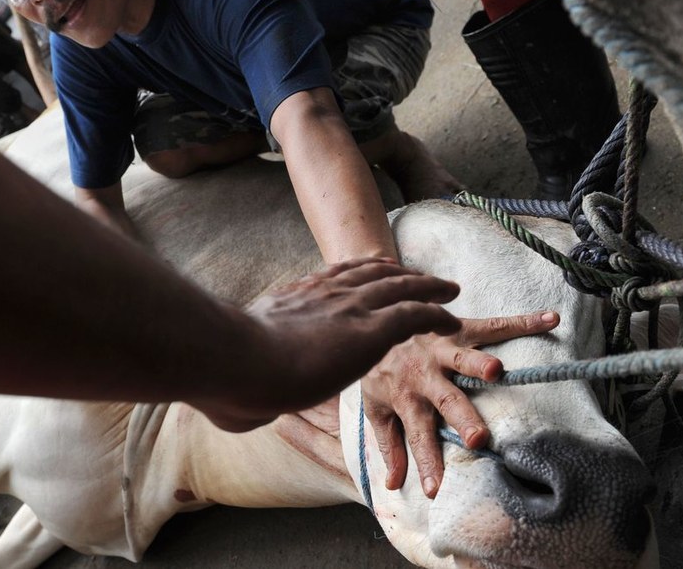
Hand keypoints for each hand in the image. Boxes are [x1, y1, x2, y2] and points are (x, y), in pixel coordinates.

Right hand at [194, 257, 461, 431]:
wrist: (239, 361)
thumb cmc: (230, 374)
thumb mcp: (238, 368)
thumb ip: (246, 387)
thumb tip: (233, 412)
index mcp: (295, 298)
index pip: (333, 275)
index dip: (358, 271)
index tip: (372, 269)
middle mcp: (325, 293)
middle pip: (373, 271)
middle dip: (399, 272)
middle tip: (419, 276)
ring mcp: (350, 308)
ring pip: (403, 286)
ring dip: (429, 286)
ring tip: (449, 290)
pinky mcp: (372, 330)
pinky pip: (416, 314)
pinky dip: (438, 314)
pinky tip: (452, 320)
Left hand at [361, 311, 560, 497]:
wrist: (373, 320)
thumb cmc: (381, 371)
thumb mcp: (377, 409)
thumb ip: (389, 446)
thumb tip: (394, 484)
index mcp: (406, 398)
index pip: (417, 437)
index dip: (426, 462)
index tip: (435, 489)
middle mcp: (424, 374)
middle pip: (445, 399)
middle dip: (462, 418)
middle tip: (478, 438)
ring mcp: (442, 348)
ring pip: (462, 358)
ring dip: (477, 363)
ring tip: (496, 371)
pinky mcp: (458, 325)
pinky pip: (492, 325)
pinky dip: (523, 322)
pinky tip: (551, 320)